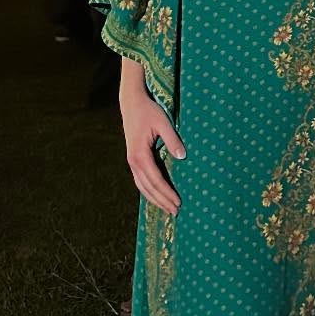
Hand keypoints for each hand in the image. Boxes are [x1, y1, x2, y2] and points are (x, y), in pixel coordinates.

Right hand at [119, 71, 185, 213]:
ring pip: (142, 187)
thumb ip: (172, 140)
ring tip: (168, 209)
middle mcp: (133, 161)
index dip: (167, 193)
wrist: (132, 103)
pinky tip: (157, 197)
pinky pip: (140, 180)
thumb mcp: (163, 122)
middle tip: (176, 212)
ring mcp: (132, 161)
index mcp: (140, 154)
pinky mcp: (133, 159)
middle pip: (148, 188)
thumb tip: (182, 157)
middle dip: (162, 201)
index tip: (179, 202)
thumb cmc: (149, 111)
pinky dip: (149, 191)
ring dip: (155, 199)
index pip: (156, 180)